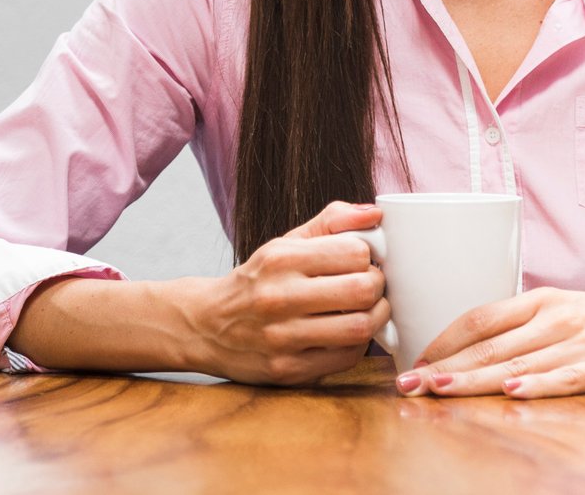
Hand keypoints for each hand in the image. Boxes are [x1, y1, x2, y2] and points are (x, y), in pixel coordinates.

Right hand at [185, 200, 388, 385]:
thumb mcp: (285, 244)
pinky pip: (346, 358)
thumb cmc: (257, 281)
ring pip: (359, 328)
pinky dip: (358, 345)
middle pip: (362, 289)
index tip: (365, 262)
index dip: (370, 256)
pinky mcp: (286, 370)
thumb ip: (332, 222)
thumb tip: (375, 214)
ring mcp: (281, 337)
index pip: (354, 252)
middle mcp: (278, 297)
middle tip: (372, 286)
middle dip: (379, 287)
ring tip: (368, 309)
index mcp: (280, 259)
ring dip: (376, 317)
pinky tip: (347, 333)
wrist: (205, 326)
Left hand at [398, 285, 584, 398]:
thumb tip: (469, 347)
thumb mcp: (561, 311)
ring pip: (519, 362)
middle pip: (491, 344)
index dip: (444, 340)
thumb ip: (520, 326)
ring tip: (442, 390)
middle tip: (408, 384)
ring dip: (477, 378)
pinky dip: (539, 385)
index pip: (481, 317)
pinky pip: (568, 376)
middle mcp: (556, 318)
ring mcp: (581, 341)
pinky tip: (513, 392)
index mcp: (541, 301)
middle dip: (446, 366)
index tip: (414, 362)